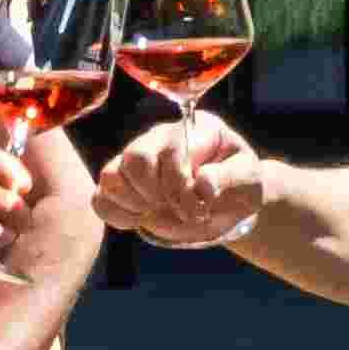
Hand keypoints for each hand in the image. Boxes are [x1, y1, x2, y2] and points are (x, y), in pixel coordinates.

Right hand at [96, 109, 272, 257]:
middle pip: (135, 157)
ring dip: (134, 203)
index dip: (180, 186)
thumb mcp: (248, 179)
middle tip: (178, 210)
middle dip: (155, 193)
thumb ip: (228, 178)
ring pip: (111, 175)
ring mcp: (137, 159)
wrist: (227, 203)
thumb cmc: (239, 184)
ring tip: (158, 212)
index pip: (171, 151)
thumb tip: (202, 183)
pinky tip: (139, 220)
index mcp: (194, 129)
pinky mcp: (123, 185)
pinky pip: (100, 197)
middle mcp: (160, 137)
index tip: (198, 210)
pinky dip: (115, 214)